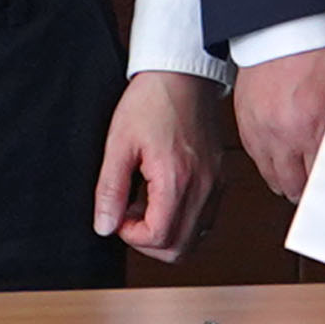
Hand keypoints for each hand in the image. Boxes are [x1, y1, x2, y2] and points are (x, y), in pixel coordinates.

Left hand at [97, 74, 227, 263]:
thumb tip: (105, 226)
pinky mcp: (220, 179)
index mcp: (177, 179)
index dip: (131, 237)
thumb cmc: (153, 100)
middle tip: (129, 215)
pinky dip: (183, 221)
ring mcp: (216, 184)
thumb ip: (110, 189)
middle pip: (179, 249)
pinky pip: (205, 219)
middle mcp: (203, 187)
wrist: (183, 73)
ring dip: (166, 234)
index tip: (118, 214)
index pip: (159, 238)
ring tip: (145, 205)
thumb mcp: (119, 143)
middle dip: (148, 243)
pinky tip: (163, 197)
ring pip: (195, 239)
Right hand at [232, 45, 324, 201]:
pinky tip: (284, 157)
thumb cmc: (321, 48)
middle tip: (322, 185)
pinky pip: (258, 162)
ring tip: (302, 175)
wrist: (285, 24)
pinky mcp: (246, 124)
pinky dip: (271, 164)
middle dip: (311, 189)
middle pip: (297, 187)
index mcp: (317, 123)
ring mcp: (263, 130)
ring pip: (275, 180)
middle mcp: (287, 132)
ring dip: (289, 182)